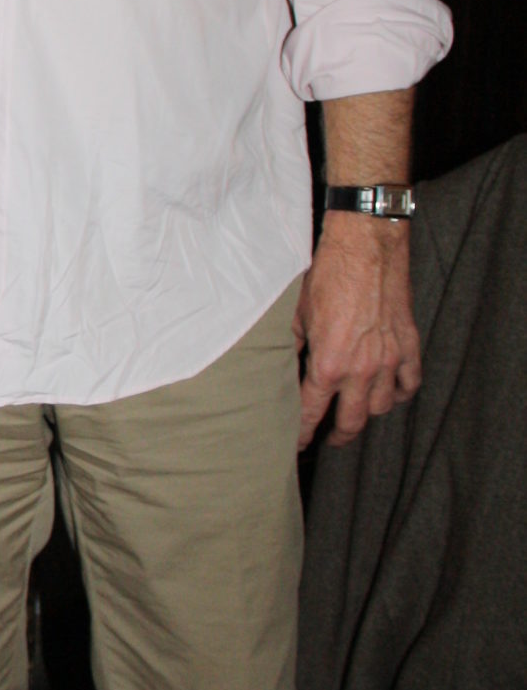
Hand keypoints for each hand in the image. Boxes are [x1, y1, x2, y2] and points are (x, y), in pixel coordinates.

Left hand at [293, 212, 421, 449]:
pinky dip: (400, 393)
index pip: (313, 413)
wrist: (366, 246)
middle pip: (353, 421)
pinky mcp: (409, 344)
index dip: (304, 433)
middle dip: (338, 436)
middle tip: (329, 439)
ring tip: (357, 412)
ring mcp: (390, 359)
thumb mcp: (296, 315)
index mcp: (329, 364)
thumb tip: (280, 368)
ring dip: (368, 413)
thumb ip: (292, 348)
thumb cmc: (328, 275)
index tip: (299, 443)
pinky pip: (410, 383)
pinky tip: (390, 393)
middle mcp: (363, 369)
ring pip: (382, 407)